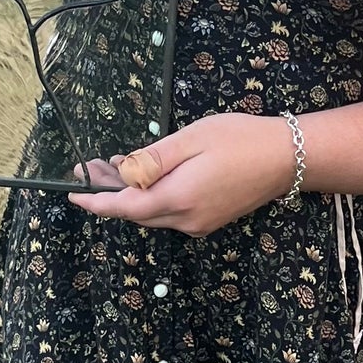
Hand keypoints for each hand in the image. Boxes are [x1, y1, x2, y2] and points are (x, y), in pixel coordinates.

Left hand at [68, 113, 297, 234]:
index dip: (96, 202)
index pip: (124, 208)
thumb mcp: (191, 139)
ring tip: (114, 164)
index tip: (73, 194)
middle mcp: (186, 220)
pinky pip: (171, 211)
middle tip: (90, 166)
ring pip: (153, 212)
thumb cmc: (240, 140)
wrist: (289, 158)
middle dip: (109, 192)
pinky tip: (148, 173)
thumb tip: (123, 175)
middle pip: (136, 212)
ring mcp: (199, 223)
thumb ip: (152, 160)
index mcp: (178, 199)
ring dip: (131, 192)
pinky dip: (152, 195)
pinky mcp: (210, 219)